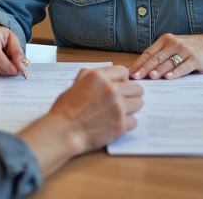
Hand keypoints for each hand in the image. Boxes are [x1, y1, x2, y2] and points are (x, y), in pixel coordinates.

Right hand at [18, 65, 143, 174]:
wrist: (63, 131)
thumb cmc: (65, 110)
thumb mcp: (75, 85)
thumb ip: (89, 77)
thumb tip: (98, 74)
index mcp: (99, 77)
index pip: (124, 71)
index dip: (122, 79)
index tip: (120, 86)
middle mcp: (111, 89)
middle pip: (137, 88)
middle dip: (131, 94)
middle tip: (123, 101)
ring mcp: (118, 107)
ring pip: (138, 104)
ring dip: (130, 108)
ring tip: (119, 113)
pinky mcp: (121, 125)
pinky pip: (134, 121)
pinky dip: (126, 123)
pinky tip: (115, 124)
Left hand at [128, 33, 202, 79]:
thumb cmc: (188, 49)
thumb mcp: (172, 48)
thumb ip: (158, 56)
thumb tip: (138, 69)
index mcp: (165, 40)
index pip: (149, 53)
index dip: (139, 63)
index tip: (131, 73)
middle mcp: (174, 44)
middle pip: (156, 58)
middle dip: (145, 68)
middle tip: (137, 77)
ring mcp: (185, 51)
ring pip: (169, 62)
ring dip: (159, 70)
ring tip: (150, 76)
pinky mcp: (195, 59)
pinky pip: (184, 66)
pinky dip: (176, 72)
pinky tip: (169, 77)